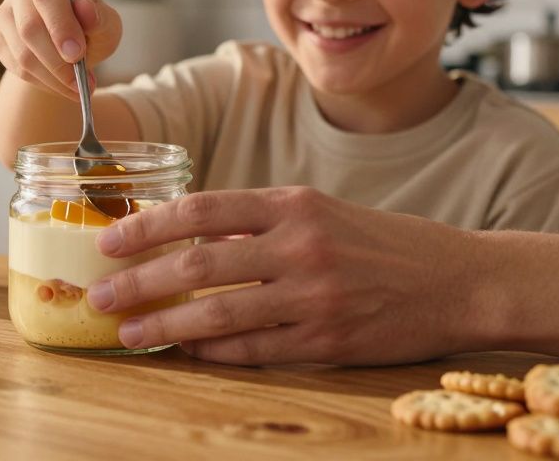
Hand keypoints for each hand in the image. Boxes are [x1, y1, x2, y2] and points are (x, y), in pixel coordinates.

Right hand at [0, 0, 121, 99]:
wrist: (70, 48)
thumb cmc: (92, 28)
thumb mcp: (107, 24)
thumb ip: (100, 18)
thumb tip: (84, 9)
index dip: (60, 24)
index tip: (77, 53)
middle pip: (29, 25)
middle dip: (56, 58)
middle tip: (79, 81)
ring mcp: (5, 13)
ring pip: (22, 52)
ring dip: (53, 76)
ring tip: (78, 88)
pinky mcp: (0, 40)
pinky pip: (17, 68)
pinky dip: (43, 82)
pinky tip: (61, 85)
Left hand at [85, 188, 483, 365]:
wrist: (459, 281)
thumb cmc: (382, 243)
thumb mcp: (321, 212)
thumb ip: (258, 222)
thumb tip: (190, 235)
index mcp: (294, 204)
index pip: (202, 209)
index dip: (148, 226)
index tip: (109, 242)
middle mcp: (300, 246)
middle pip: (198, 264)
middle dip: (139, 281)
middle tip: (99, 294)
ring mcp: (314, 297)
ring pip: (219, 314)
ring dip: (164, 325)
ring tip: (127, 333)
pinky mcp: (327, 342)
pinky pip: (254, 351)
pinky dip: (213, 353)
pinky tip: (185, 352)